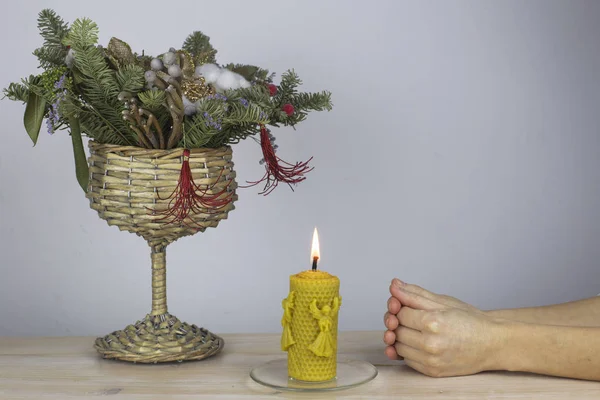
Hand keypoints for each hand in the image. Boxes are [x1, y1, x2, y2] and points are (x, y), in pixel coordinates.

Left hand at [384, 282, 505, 376]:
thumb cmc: (470, 321)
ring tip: (417, 331)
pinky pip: (407, 360)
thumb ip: (414, 294)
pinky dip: (409, 351)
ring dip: (402, 338)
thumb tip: (393, 285)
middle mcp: (430, 343)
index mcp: (432, 322)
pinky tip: (420, 343)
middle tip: (412, 318)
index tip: (411, 307)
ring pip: (398, 347)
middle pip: (396, 330)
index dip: (402, 308)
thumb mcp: (443, 302)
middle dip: (399, 322)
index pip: (399, 313)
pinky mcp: (432, 371)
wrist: (491, 343)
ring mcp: (431, 360)